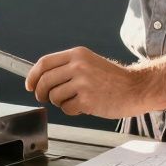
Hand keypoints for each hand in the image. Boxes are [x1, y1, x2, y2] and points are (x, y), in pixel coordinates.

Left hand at [24, 47, 152, 118]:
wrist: (135, 88)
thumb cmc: (112, 79)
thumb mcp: (89, 63)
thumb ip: (68, 67)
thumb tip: (41, 78)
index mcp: (77, 54)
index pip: (45, 63)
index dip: (33, 75)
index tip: (29, 84)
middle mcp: (78, 66)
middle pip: (45, 80)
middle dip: (41, 92)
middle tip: (45, 97)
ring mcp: (83, 82)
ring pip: (54, 96)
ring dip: (60, 102)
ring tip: (74, 100)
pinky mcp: (87, 99)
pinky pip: (66, 108)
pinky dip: (71, 110)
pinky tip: (83, 106)